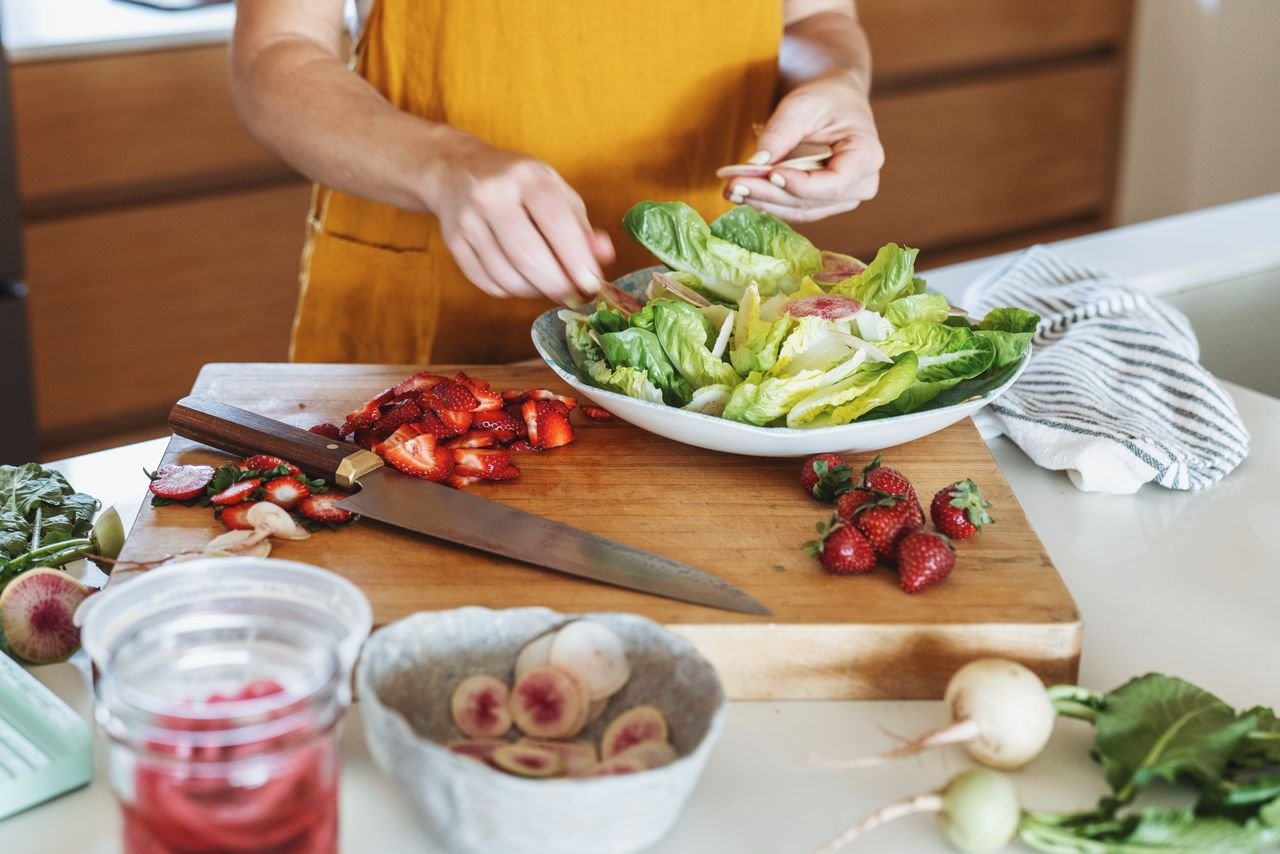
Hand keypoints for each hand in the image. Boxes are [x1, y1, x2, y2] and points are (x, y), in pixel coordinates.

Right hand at [424, 133, 614, 302]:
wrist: (457, 170)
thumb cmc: (518, 185)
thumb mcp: (555, 192)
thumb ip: (581, 227)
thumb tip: (603, 257)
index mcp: (526, 176)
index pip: (555, 222)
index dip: (576, 259)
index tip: (592, 285)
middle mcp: (492, 195)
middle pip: (528, 257)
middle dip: (557, 286)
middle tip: (574, 298)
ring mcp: (468, 220)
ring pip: (508, 277)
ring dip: (535, 292)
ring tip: (547, 284)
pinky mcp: (453, 242)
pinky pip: (489, 284)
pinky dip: (511, 290)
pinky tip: (521, 278)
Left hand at [723, 74, 882, 222]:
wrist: (832, 102)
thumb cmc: (824, 98)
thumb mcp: (802, 105)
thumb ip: (781, 133)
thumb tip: (756, 164)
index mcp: (867, 155)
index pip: (835, 183)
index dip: (801, 184)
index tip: (770, 174)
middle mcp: (862, 184)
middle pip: (812, 200)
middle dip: (770, 194)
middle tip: (734, 185)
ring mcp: (843, 199)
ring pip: (799, 209)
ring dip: (763, 202)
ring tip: (731, 190)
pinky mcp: (823, 203)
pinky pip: (793, 209)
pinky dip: (767, 202)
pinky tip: (742, 192)